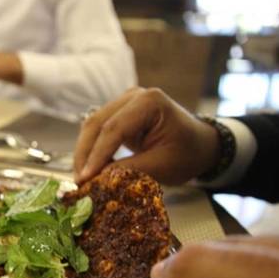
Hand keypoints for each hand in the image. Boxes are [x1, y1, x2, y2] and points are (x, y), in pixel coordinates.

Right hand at [74, 87, 219, 184]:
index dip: (97, 155)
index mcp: (149, 102)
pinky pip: (97, 130)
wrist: (200, 145)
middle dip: (84, 154)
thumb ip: (129, 170)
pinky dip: (91, 149)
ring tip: (81, 177)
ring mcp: (123, 102)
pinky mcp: (118, 113)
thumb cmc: (187, 154)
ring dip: (84, 152)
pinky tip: (89, 168)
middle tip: (78, 181)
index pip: (114, 128)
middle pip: (96, 123)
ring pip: (91, 126)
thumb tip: (97, 179)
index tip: (85, 178)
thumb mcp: (162, 166)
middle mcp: (133, 96)